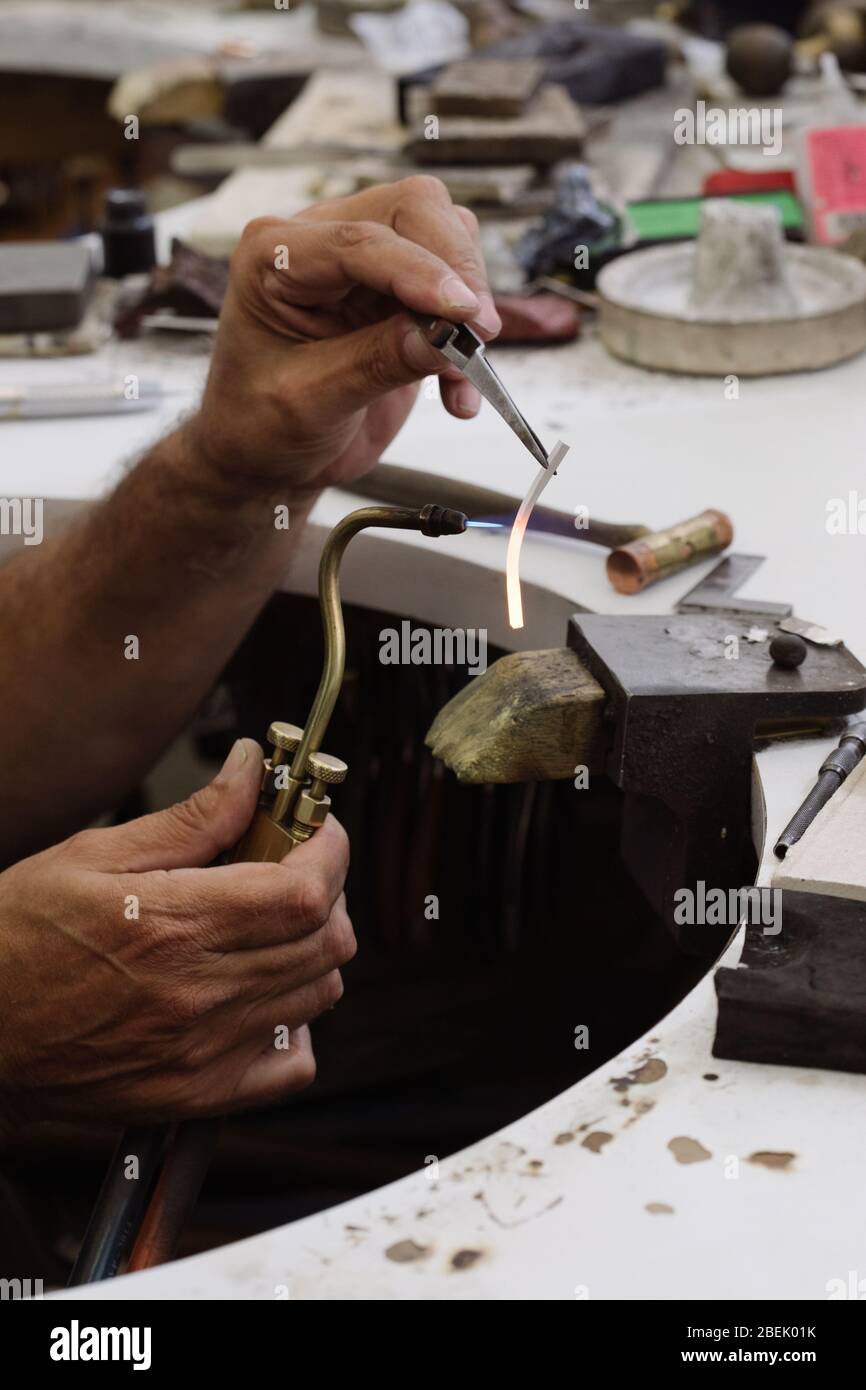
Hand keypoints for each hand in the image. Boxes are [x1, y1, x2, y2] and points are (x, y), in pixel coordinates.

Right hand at [0, 740, 353, 1128]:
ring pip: (319, 994)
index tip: (317, 831)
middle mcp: (199, 995)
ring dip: (313, 949)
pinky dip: (298, 1023)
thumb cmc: (15, 942)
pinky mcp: (199, 1094)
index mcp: (175, 927)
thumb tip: (249, 773)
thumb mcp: (92, 857)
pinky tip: (260, 993)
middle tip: (290, 868)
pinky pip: (294, 1063)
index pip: (305, 892)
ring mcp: (204, 1052)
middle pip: (327, 941)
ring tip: (268, 925)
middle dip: (327, 891)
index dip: (329, 851)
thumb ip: (191, 819)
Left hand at [191, 176, 500, 500]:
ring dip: (467, 301)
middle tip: (478, 332)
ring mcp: (363, 265)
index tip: (462, 312)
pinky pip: (453, 290)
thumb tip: (444, 336)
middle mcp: (319, 243)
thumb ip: (375, 363)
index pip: (359, 241)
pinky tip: (459, 392)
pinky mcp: (396, 296)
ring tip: (464, 368)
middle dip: (456, 268)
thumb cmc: (259, 424)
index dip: (419, 271)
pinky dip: (468, 338)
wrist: (263, 457)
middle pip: (412, 211)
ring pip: (443, 237)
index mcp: (274, 255)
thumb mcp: (309, 401)